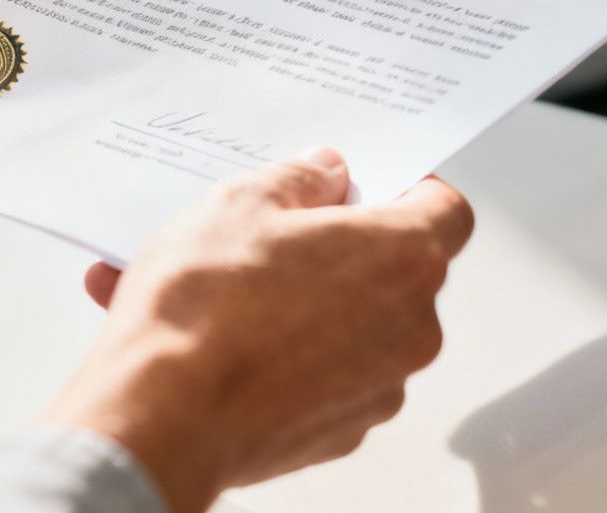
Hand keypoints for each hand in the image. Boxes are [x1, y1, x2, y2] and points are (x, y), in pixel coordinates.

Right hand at [45, 149, 473, 512]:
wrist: (161, 418)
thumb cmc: (205, 309)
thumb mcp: (241, 204)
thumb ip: (298, 180)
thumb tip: (325, 174)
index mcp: (402, 259)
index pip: (446, 211)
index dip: (407, 190)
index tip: (361, 187)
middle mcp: (410, 330)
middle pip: (398, 271)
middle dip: (344, 249)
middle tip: (279, 233)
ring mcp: (380, 389)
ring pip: (357, 327)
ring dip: (310, 304)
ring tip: (228, 291)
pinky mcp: (341, 433)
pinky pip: (327, 377)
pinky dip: (289, 357)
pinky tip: (224, 340)